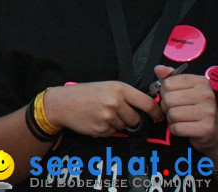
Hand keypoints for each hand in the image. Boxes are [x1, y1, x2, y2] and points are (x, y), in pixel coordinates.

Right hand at [43, 81, 162, 136]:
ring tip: (101, 114)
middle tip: (114, 112)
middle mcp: (115, 102)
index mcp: (119, 88)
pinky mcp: (102, 129)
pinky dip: (107, 129)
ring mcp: (108, 116)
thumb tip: (146, 109)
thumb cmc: (84, 93)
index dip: (156, 113)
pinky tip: (95, 120)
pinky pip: (113, 133)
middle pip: (136, 118)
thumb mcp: (106, 86)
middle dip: (129, 118)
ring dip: (117, 124)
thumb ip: (126, 96)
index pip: (147, 103)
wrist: (61, 103)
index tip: (158, 117)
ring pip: (125, 126)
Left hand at [155, 64, 217, 154]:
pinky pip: (177, 128)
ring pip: (172, 114)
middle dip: (167, 106)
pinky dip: (175, 129)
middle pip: (168, 99)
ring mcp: (208, 112)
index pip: (167, 83)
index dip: (165, 92)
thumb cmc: (196, 106)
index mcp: (200, 82)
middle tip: (176, 109)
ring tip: (181, 118)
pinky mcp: (206, 128)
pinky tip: (184, 127)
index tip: (172, 96)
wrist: (214, 128)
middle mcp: (206, 95)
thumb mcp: (185, 88)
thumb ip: (170, 77)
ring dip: (171, 119)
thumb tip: (158, 69)